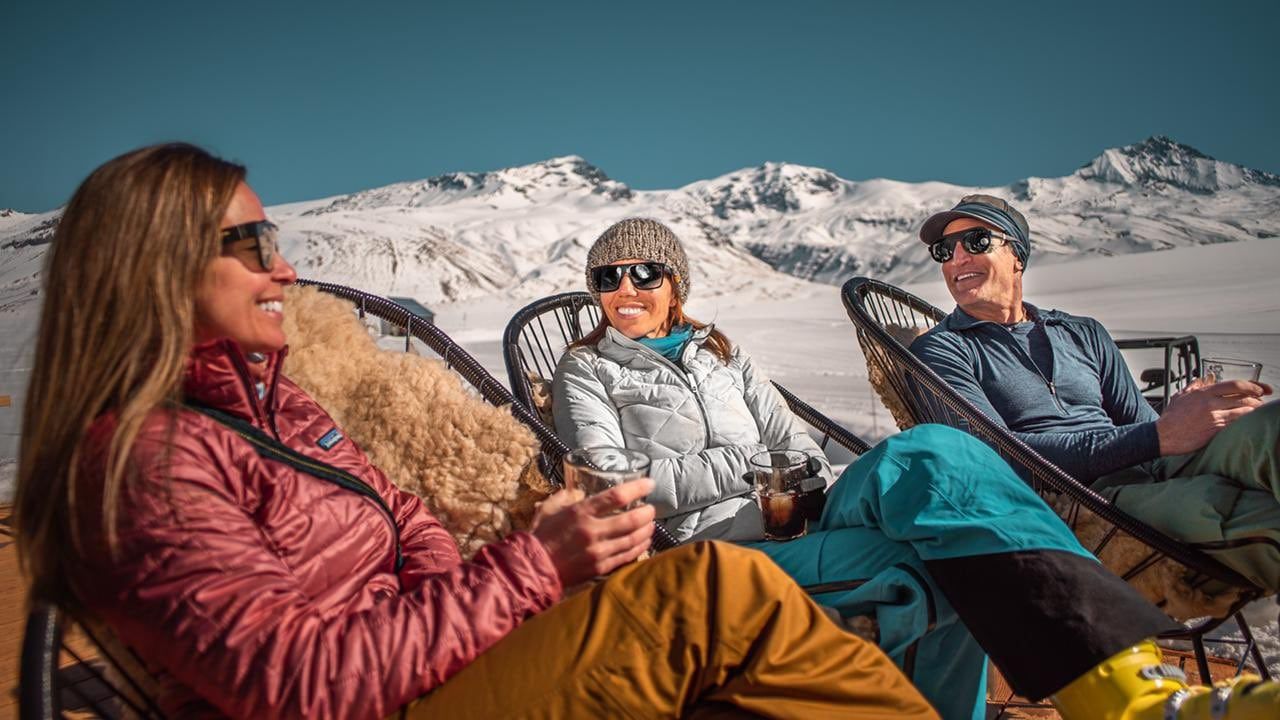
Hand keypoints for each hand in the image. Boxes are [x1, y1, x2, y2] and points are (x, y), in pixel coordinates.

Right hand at [529, 478, 656, 587]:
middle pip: (632, 520)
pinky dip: (640, 548)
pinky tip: (643, 542)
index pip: (616, 496)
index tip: (649, 484)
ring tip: (650, 524)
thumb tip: (576, 491)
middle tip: (651, 509)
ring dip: (647, 531)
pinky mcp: (600, 568)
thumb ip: (565, 497)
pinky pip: (628, 557)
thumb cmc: (541, 536)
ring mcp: (598, 552)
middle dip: (647, 513)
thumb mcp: (550, 508)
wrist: (533, 568)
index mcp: (580, 512)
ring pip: (634, 540)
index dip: (637, 488)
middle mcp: (592, 531)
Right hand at [1156, 380, 1270, 454]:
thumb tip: (1201, 380)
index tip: (1260, 389)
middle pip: (1243, 397)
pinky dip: (1246, 422)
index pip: (1234, 385)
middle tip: (1263, 401)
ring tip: (1258, 411)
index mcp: (1203, 393)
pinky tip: (1250, 422)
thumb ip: (1192, 387)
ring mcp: (1213, 416)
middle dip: (1258, 398)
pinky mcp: (1214, 429)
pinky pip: (1236, 423)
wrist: (1162, 435)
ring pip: (1243, 410)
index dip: (1252, 385)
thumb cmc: (1169, 418)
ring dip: (1254, 411)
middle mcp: (1210, 402)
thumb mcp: (1179, 397)